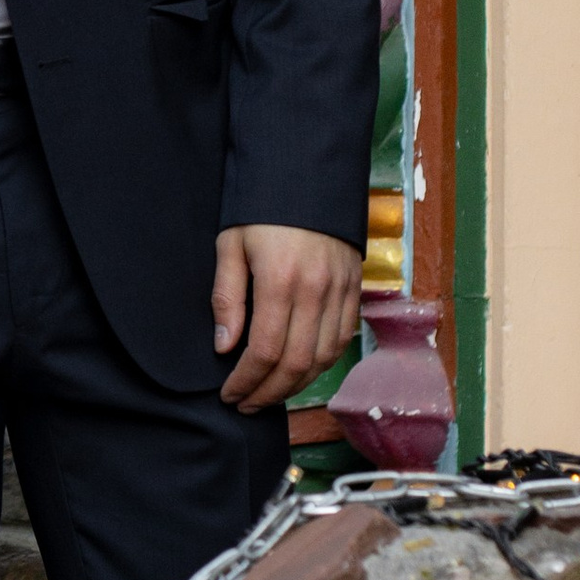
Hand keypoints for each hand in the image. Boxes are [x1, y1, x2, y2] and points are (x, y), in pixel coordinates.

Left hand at [213, 223, 361, 409]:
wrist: (308, 175)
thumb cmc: (261, 208)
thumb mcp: (230, 244)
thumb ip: (227, 297)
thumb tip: (225, 346)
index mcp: (280, 280)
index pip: (265, 351)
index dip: (246, 381)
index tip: (229, 395)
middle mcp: (316, 291)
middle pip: (297, 364)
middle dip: (269, 393)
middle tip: (246, 404)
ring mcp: (341, 291)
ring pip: (323, 358)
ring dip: (296, 385)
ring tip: (269, 393)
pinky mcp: (355, 289)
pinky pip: (342, 340)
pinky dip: (321, 364)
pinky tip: (299, 371)